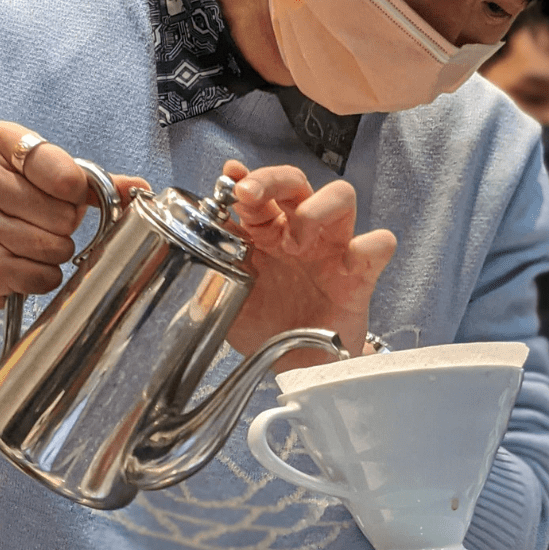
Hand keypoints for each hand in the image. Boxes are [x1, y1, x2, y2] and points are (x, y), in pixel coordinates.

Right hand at [0, 121, 148, 335]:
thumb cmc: (15, 206)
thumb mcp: (46, 180)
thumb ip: (94, 182)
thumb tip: (140, 189)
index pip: (56, 165)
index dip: (76, 188)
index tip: (72, 194)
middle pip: (60, 210)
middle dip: (64, 223)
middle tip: (44, 221)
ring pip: (51, 245)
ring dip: (56, 251)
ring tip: (34, 242)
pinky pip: (38, 274)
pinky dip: (43, 275)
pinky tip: (25, 264)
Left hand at [220, 160, 395, 369]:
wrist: (297, 371)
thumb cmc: (264, 327)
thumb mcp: (225, 298)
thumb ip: (204, 272)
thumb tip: (170, 256)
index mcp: (265, 233)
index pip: (258, 190)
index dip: (244, 179)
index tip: (230, 178)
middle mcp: (299, 232)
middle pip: (296, 180)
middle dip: (273, 179)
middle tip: (250, 195)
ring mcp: (332, 249)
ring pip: (341, 196)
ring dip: (316, 208)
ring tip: (296, 240)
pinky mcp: (360, 275)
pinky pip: (378, 244)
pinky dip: (370, 245)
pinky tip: (349, 262)